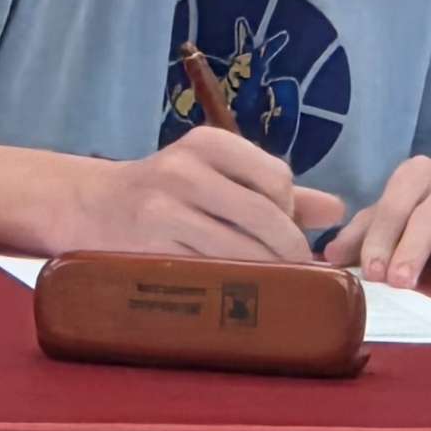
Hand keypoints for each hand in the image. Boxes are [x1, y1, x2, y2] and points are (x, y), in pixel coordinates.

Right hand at [60, 128, 343, 261]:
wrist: (93, 206)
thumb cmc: (166, 191)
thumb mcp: (215, 173)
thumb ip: (274, 189)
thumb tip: (337, 210)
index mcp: (207, 143)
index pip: (277, 178)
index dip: (292, 212)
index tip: (289, 233)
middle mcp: (185, 169)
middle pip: (265, 216)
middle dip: (291, 250)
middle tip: (298, 271)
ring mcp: (165, 208)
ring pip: (242, 248)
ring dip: (268, 271)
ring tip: (276, 283)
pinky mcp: (153, 245)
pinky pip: (211, 270)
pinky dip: (235, 283)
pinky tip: (239, 288)